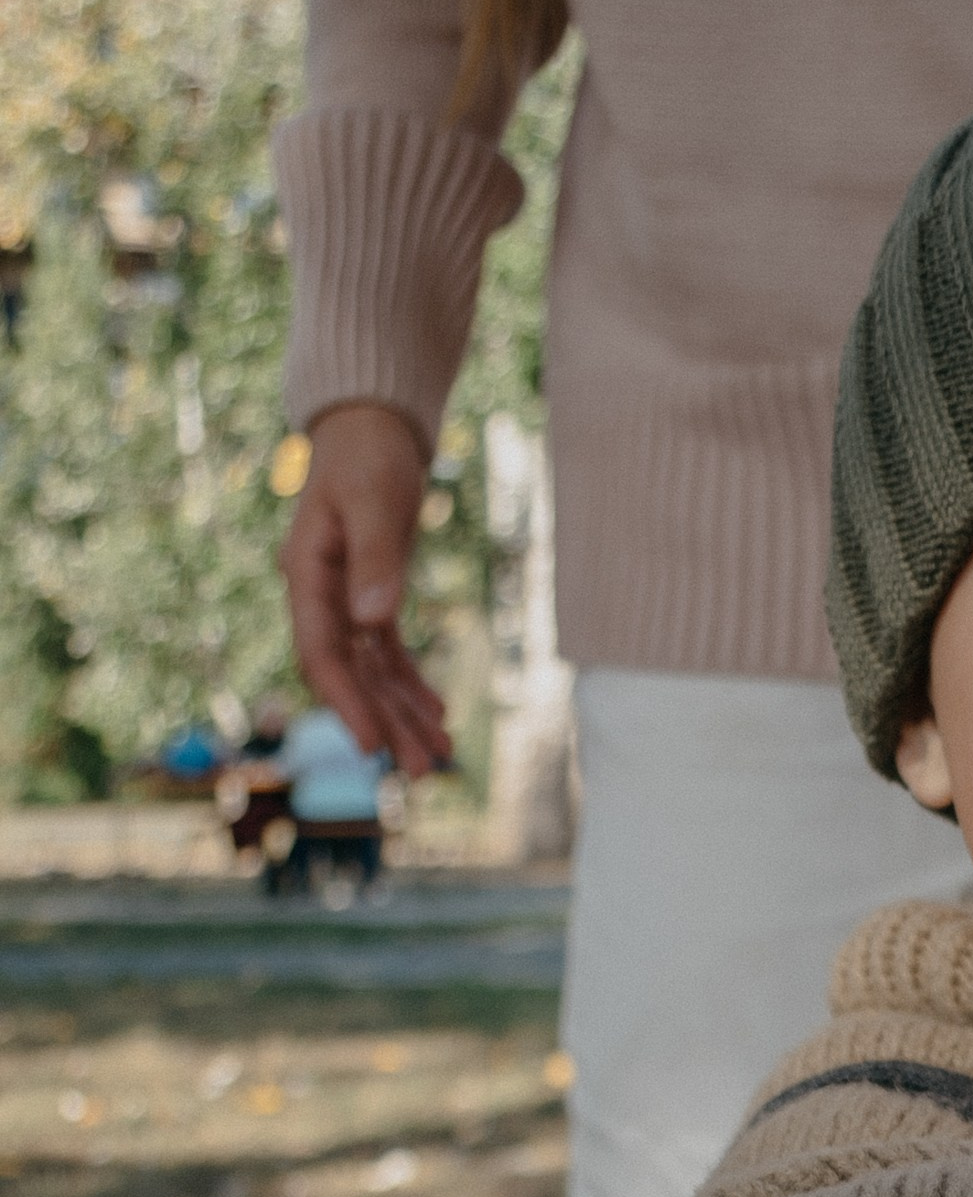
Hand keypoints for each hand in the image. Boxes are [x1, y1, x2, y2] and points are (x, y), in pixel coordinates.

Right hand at [278, 402, 453, 774]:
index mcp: (308, 575)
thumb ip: (375, 560)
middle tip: (422, 772)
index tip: (371, 745)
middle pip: (350, 674)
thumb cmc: (366, 455)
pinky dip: (411, 682)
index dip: (345, 701)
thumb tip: (373, 622)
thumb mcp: (373, 502)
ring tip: (439, 757)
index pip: (322, 653)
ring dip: (402, 712)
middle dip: (384, 723)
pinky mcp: (370, 594)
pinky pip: (387, 652)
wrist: (369, 424)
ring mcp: (345, 598)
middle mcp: (321, 595)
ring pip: (371, 670)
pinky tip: (439, 713)